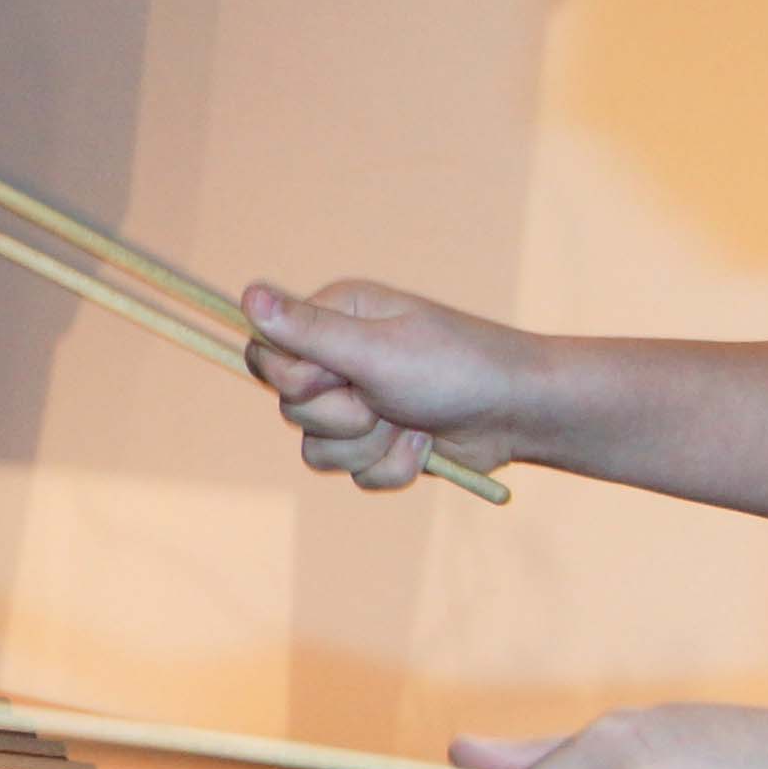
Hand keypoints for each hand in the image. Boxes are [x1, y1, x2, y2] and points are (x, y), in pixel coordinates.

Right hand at [241, 279, 525, 491]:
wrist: (520, 412)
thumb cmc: (455, 367)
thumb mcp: (375, 349)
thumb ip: (307, 332)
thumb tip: (247, 294)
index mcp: (334, 319)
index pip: (264, 356)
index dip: (294, 380)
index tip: (335, 376)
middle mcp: (339, 359)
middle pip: (291, 411)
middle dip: (344, 417)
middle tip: (386, 400)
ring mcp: (358, 404)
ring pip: (317, 450)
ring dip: (370, 447)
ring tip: (410, 424)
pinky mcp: (378, 444)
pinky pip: (352, 474)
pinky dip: (391, 467)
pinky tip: (423, 445)